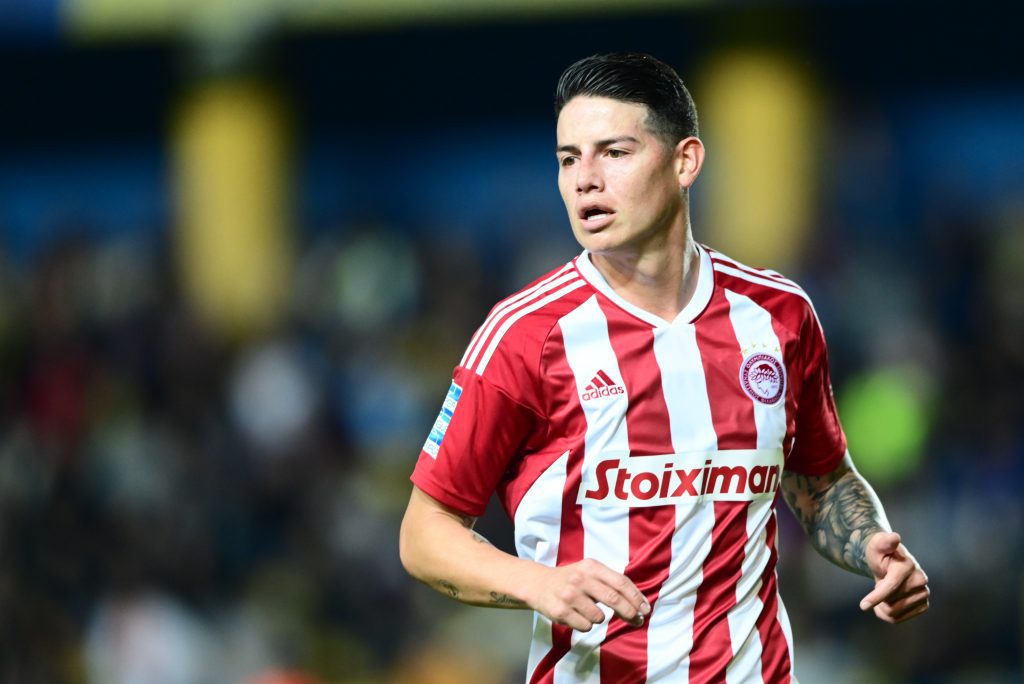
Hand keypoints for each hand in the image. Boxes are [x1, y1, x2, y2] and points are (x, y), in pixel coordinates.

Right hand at [522, 558, 650, 631]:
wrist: (538, 584)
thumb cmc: (571, 579)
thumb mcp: (589, 572)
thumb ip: (610, 582)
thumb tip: (638, 603)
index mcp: (591, 567)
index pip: (620, 582)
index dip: (636, 597)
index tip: (645, 609)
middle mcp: (580, 579)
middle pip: (614, 599)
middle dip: (629, 612)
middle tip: (637, 620)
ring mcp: (570, 596)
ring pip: (599, 617)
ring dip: (599, 618)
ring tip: (588, 611)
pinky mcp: (560, 611)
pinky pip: (585, 626)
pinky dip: (586, 625)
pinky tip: (577, 616)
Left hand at [859, 532, 929, 623]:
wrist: (889, 562)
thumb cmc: (879, 553)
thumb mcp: (877, 544)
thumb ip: (884, 541)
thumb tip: (894, 537)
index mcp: (908, 566)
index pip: (891, 586)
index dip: (876, 597)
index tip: (862, 606)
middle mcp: (921, 580)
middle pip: (890, 603)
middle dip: (878, 596)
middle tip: (879, 583)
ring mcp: (924, 594)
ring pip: (893, 613)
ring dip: (881, 606)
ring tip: (882, 592)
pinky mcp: (923, 605)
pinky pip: (898, 619)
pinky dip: (887, 614)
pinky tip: (887, 601)